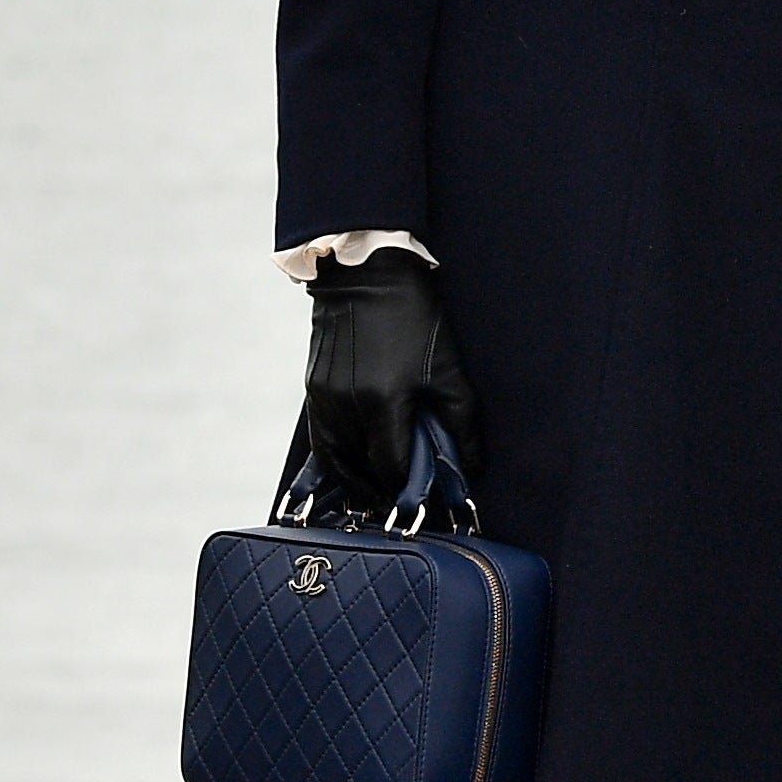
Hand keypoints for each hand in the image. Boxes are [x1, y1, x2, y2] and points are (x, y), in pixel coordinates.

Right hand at [300, 250, 479, 515]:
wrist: (366, 273)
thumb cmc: (414, 317)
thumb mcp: (449, 367)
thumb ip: (460, 421)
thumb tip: (468, 466)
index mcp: (382, 400)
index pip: (390, 466)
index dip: (407, 489)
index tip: (423, 503)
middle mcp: (347, 405)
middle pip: (358, 471)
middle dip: (379, 492)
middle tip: (398, 508)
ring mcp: (324, 397)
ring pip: (334, 460)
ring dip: (353, 483)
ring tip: (374, 497)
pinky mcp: (313, 388)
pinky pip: (320, 439)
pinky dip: (335, 461)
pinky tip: (351, 469)